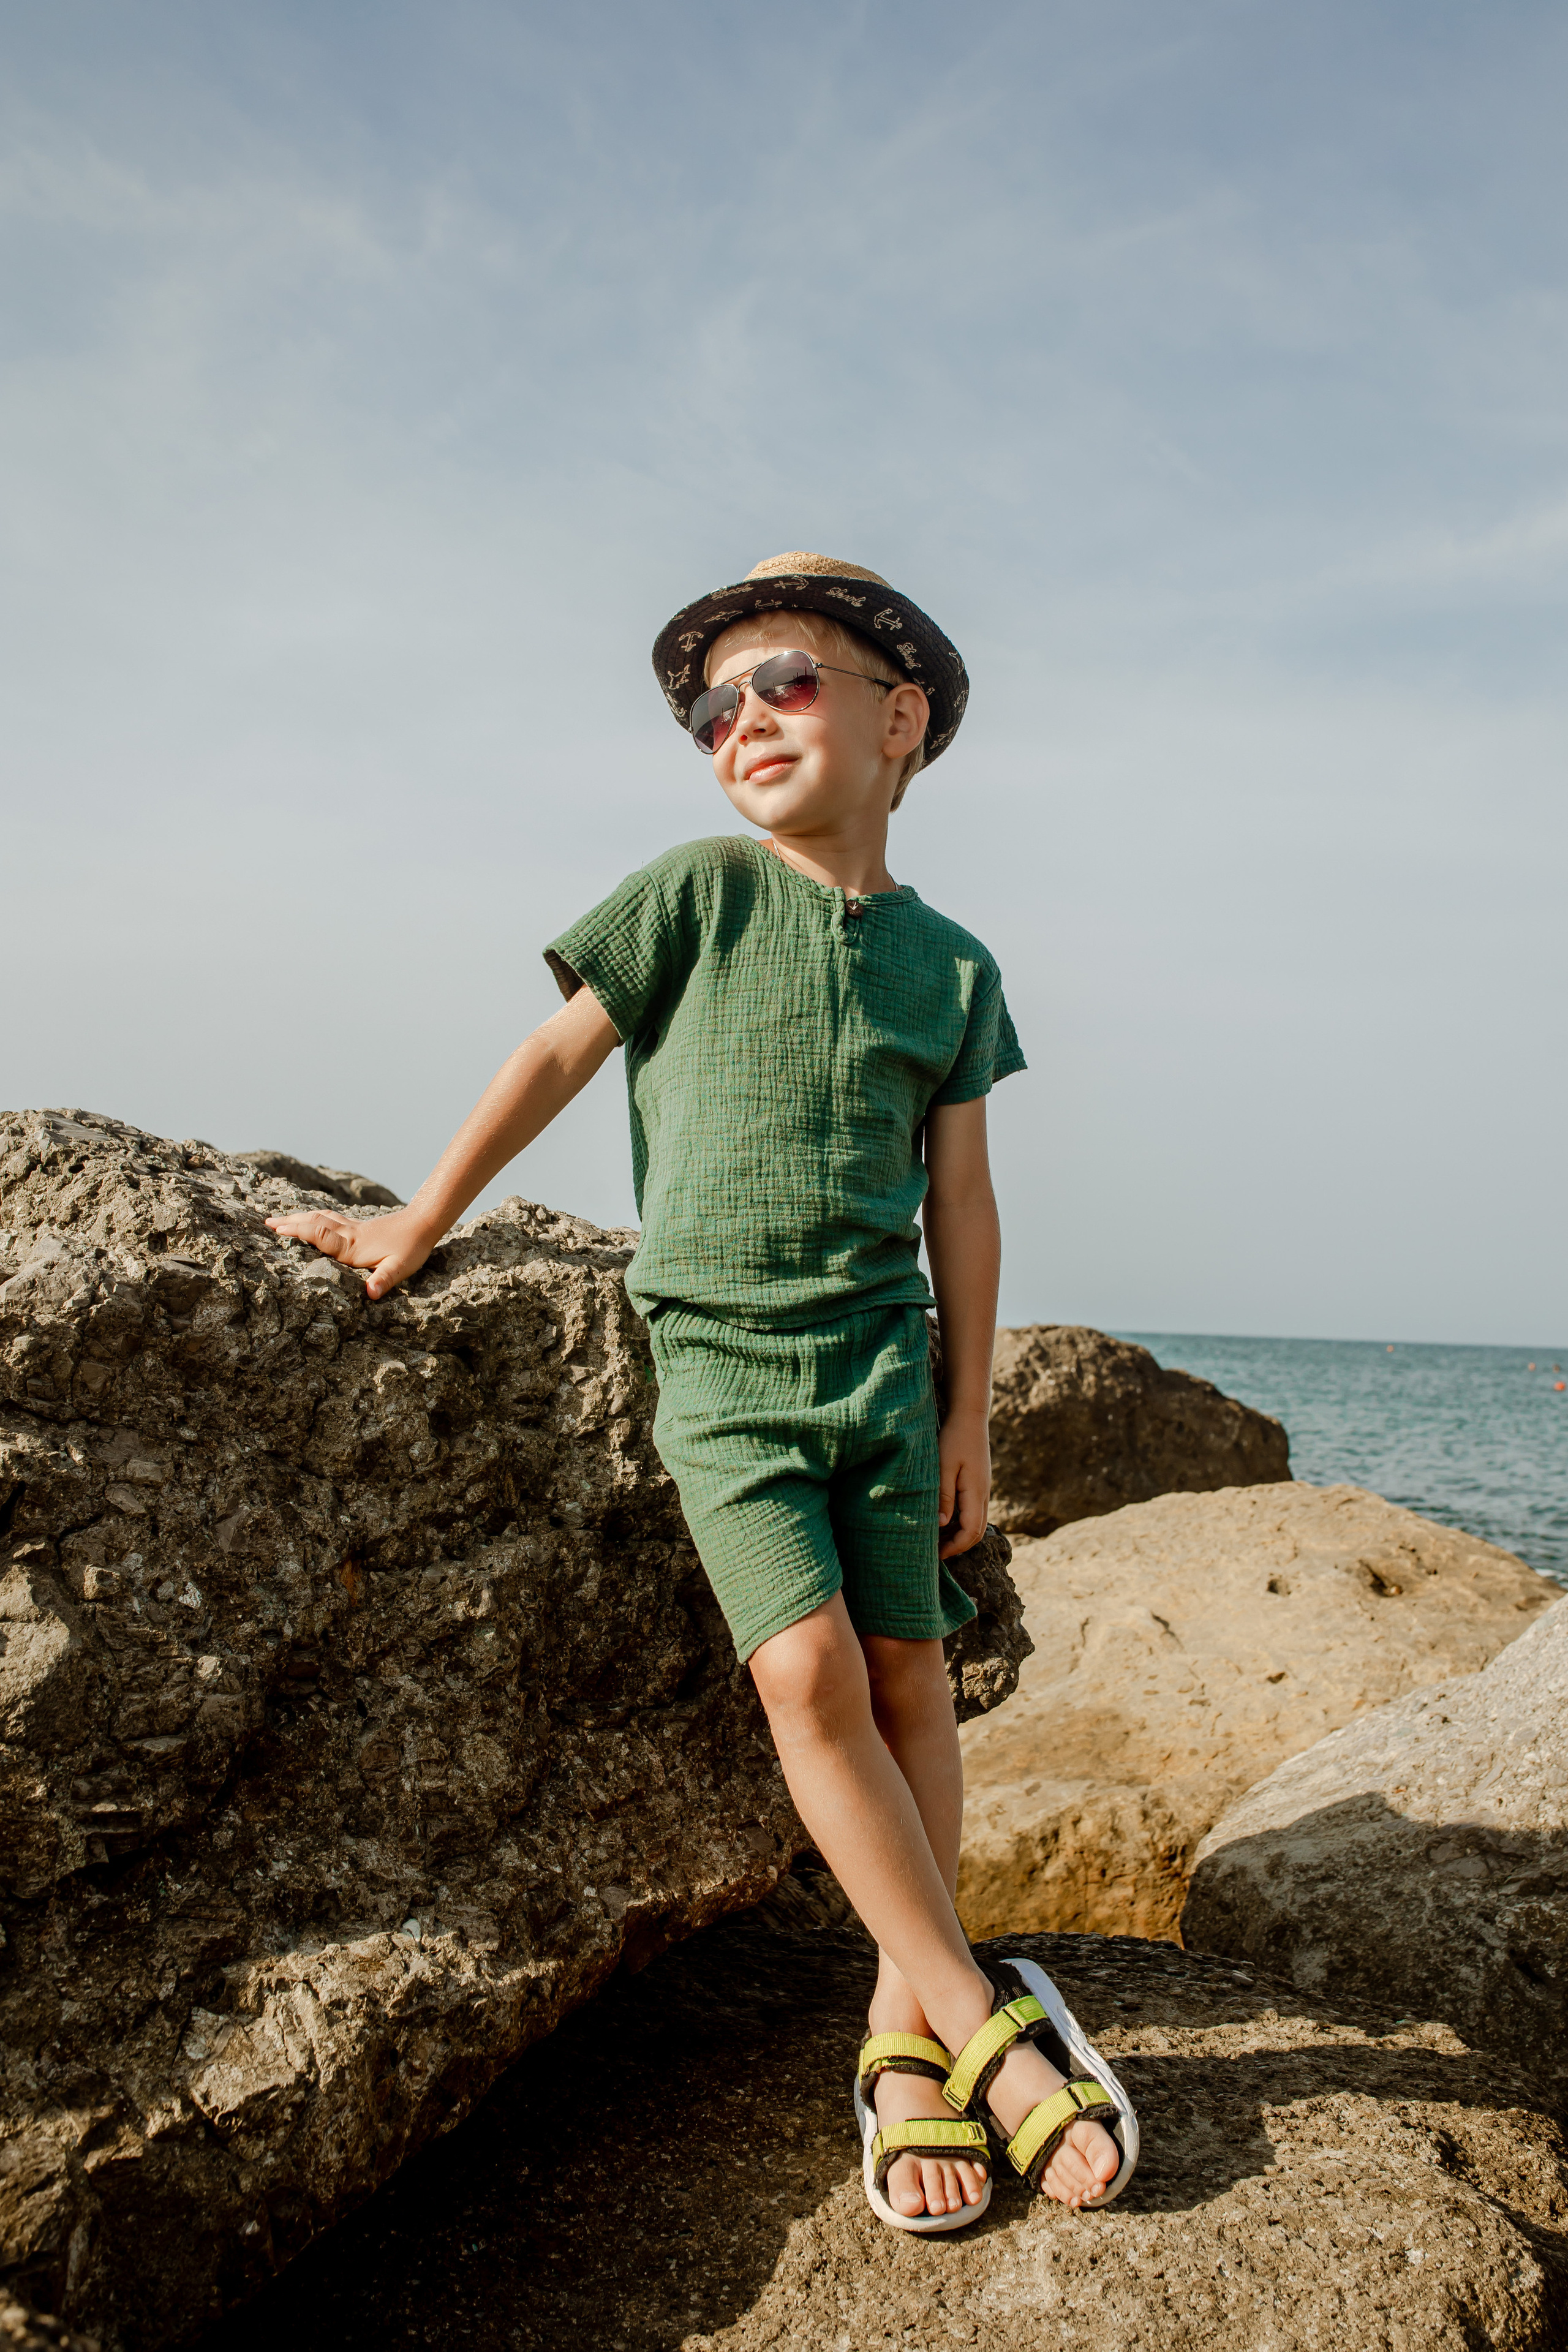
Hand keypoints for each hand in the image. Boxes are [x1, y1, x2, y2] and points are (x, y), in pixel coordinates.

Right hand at [264, 1205, 438, 1301]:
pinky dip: (315, 1217)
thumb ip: (383, 1280)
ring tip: (280, 1219)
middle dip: (289, 1223)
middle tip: (266, 1222)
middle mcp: (348, 1235)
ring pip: (320, 1218)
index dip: (297, 1231)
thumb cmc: (411, 1248)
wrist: (423, 1223)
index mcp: (351, 1247)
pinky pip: (330, 1219)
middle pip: (313, 1223)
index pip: (319, 1236)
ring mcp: (352, 1228)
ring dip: (299, 1218)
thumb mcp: (400, 1268)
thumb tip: (371, 1295)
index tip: (276, 1229)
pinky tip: (312, 1218)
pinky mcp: (358, 1227)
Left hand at [937, 1406, 990, 1557]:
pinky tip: (946, 1520)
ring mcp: (983, 1489)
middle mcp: (984, 1494)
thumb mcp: (944, 1467)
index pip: (971, 1531)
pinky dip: (962, 1522)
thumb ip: (944, 1496)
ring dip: (961, 1535)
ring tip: (939, 1540)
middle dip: (959, 1546)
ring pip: (977, 1522)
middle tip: (937, 1553)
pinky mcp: (979, 1483)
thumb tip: (941, 1525)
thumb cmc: (954, 1439)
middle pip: (978, 1531)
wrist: (970, 1417)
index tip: (937, 1554)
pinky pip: (974, 1511)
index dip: (956, 1547)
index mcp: (976, 1492)